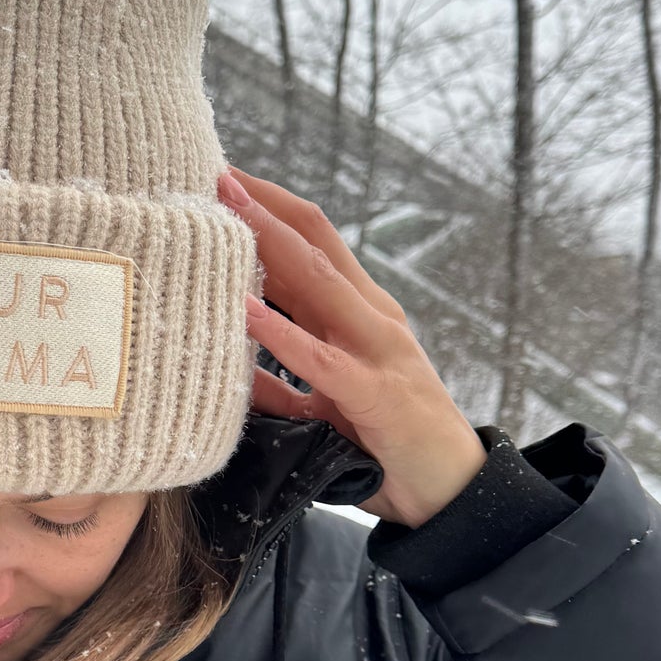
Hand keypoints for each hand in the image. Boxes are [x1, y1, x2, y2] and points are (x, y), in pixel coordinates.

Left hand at [216, 165, 486, 527]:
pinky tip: (244, 311)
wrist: (450, 490)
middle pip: (314, 241)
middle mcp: (372, 316)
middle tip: (211, 169)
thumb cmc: (383, 441)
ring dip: (269, 241)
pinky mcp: (376, 393)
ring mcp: (379, 349)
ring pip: (318, 281)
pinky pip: (320, 358)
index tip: (219, 177)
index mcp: (359, 311)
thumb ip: (278, 378)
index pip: (311, 239)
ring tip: (223, 211)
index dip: (267, 204)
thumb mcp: (321, 401)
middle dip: (262, 203)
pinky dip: (280, 332)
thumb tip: (225, 362)